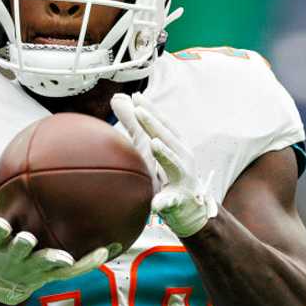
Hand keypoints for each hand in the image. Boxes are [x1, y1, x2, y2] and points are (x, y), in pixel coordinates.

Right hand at [0, 159, 110, 304]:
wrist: (1, 280)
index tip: (2, 225)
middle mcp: (14, 257)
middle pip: (19, 252)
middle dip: (22, 247)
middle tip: (27, 239)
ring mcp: (34, 269)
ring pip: (45, 264)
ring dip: (54, 260)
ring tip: (65, 257)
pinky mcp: (52, 275)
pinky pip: (72, 271)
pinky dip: (88, 262)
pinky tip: (105, 249)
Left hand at [110, 93, 216, 237]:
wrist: (188, 208)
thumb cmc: (168, 173)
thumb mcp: (151, 147)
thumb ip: (134, 124)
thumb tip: (117, 98)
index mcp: (176, 144)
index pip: (162, 124)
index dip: (151, 110)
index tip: (136, 97)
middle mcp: (183, 158)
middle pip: (168, 138)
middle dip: (154, 125)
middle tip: (138, 111)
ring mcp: (183, 179)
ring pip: (174, 165)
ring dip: (165, 154)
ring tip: (153, 144)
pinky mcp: (179, 201)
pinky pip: (171, 201)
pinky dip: (165, 201)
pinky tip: (156, 203)